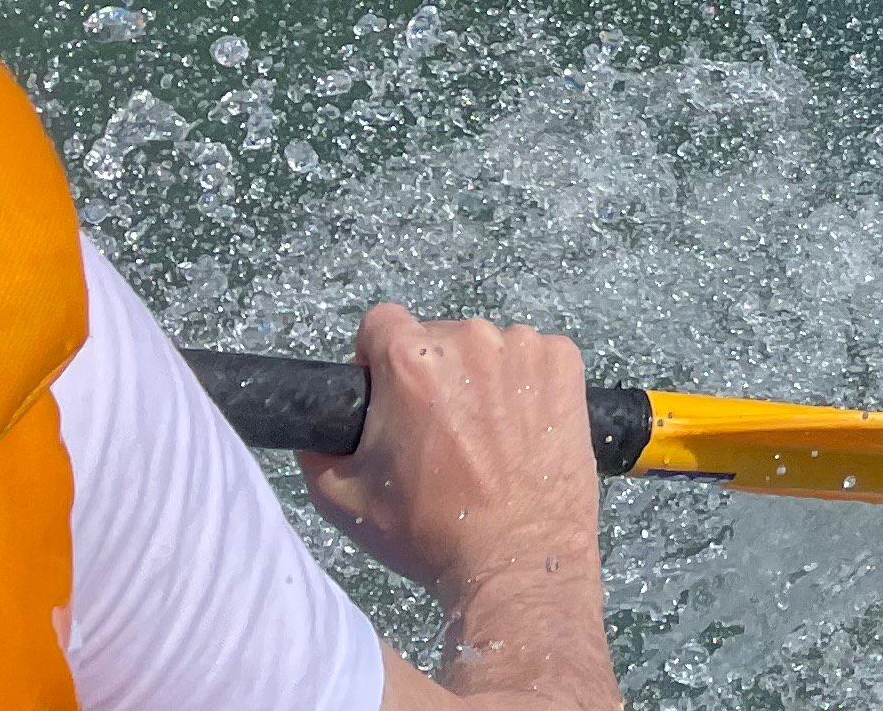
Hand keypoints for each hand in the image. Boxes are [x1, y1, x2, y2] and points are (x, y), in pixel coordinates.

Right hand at [301, 304, 616, 706]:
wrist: (515, 558)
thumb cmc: (426, 531)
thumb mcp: (340, 498)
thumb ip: (316, 444)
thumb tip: (320, 417)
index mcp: (409, 360)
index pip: (380, 324)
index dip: (375, 362)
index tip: (388, 401)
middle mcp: (468, 337)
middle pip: (435, 338)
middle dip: (429, 376)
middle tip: (438, 434)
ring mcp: (524, 345)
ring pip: (486, 348)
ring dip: (479, 379)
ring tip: (485, 439)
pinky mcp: (566, 361)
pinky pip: (532, 357)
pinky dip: (525, 384)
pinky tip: (522, 430)